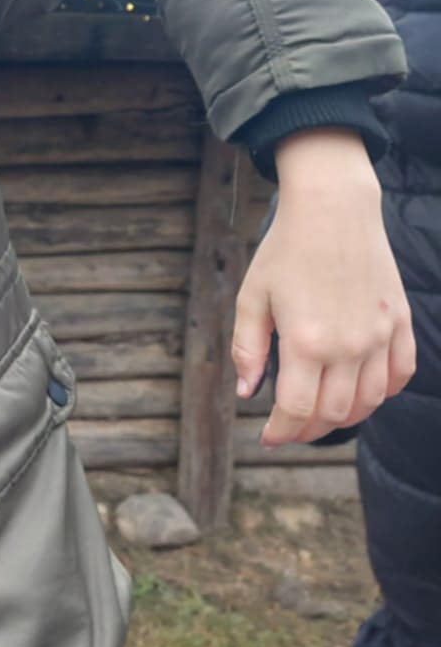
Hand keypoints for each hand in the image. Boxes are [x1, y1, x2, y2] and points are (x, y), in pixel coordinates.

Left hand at [233, 129, 414, 445]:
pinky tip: (362, 390)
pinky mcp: (400, 322)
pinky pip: (400, 373)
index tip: (269, 437)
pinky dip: (383, 391)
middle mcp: (349, 345)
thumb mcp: (252, 297)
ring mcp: (379, 335)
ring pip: (370, 401)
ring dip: (345, 416)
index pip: (297, 409)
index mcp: (306, 342)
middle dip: (309, 428)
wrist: (333, 209)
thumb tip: (246, 392)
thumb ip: (248, 348)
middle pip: (335, 413)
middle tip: (292, 425)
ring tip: (322, 413)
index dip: (281, 431)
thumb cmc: (285, 250)